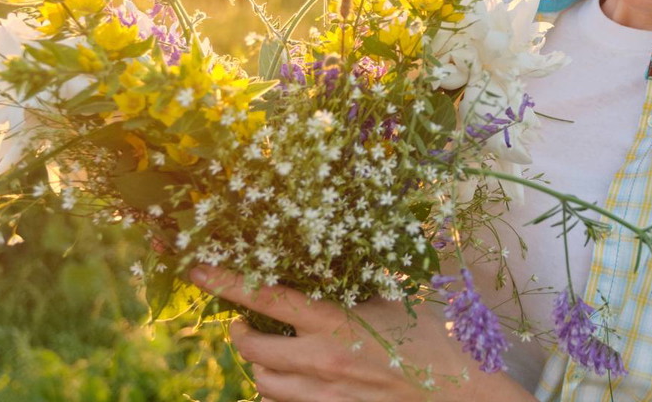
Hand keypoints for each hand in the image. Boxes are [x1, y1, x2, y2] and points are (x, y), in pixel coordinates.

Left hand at [190, 265, 532, 401]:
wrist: (457, 392)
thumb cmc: (430, 340)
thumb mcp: (390, 302)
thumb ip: (351, 289)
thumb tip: (325, 263)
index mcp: (334, 321)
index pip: (264, 296)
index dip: (224, 280)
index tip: (194, 266)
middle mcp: (320, 360)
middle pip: (250, 348)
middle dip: (240, 333)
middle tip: (244, 322)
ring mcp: (322, 394)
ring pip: (261, 382)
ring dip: (259, 364)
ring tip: (272, 351)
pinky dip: (281, 391)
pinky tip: (298, 379)